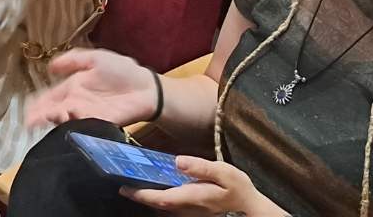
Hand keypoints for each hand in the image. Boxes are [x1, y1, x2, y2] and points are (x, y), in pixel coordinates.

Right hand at [25, 48, 159, 126]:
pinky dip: (73, 125)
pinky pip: (83, 126)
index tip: (26, 110)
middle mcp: (76, 103)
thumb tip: (50, 66)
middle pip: (53, 111)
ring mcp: (87, 115)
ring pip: (65, 120)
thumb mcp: (95, 58)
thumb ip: (73, 60)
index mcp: (73, 88)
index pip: (50, 97)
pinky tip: (65, 120)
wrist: (145, 87)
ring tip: (45, 117)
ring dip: (54, 119)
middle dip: (40, 116)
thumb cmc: (121, 70)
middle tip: (29, 122)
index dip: (37, 104)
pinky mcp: (100, 124)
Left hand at [128, 157, 278, 215]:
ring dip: (148, 198)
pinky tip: (155, 188)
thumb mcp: (224, 172)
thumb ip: (200, 167)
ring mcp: (189, 212)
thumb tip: (178, 161)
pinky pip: (170, 206)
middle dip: (139, 196)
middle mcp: (187, 208)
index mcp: (191, 197)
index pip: (160, 198)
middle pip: (157, 204)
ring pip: (162, 207)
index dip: (140, 194)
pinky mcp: (192, 212)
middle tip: (123, 184)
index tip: (125, 187)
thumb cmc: (237, 188)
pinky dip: (159, 199)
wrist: (249, 207)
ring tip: (134, 184)